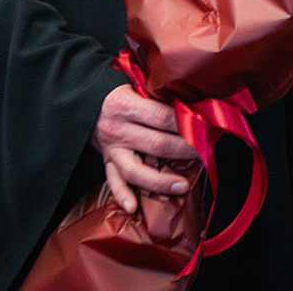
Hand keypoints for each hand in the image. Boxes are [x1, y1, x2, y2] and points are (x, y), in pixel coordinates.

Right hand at [92, 83, 197, 213]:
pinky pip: (113, 182)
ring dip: (161, 181)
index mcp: (126, 104)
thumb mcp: (136, 85)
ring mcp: (111, 149)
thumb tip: (193, 105)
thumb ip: (158, 96)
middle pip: (155, 144)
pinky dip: (122, 195)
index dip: (185, 124)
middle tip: (204, 154)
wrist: (87, 101)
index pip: (162, 116)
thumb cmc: (120, 92)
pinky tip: (133, 207)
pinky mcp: (106, 162)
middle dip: (183, 151)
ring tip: (183, 185)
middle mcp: (118, 128)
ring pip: (135, 170)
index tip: (205, 128)